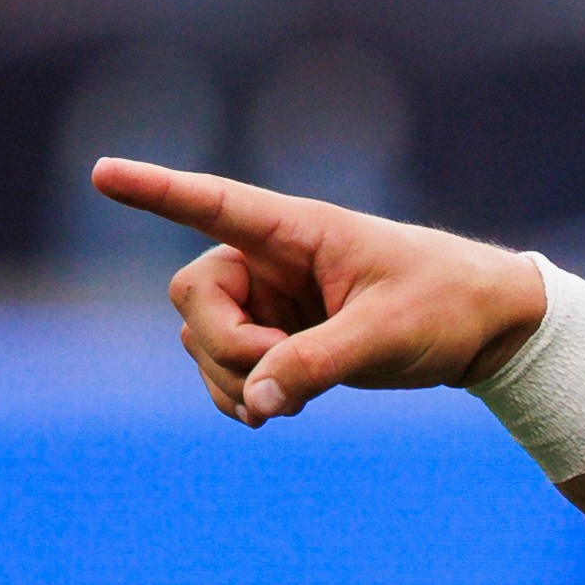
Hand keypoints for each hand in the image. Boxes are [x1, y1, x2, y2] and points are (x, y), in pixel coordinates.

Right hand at [91, 159, 548, 428]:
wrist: (484, 329)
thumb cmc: (447, 304)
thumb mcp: (388, 334)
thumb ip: (319, 364)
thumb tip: (257, 403)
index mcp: (296, 230)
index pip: (214, 203)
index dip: (156, 191)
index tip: (101, 174)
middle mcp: (268, 260)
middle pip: (192, 297)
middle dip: (225, 345)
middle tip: (282, 371)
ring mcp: (267, 301)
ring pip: (200, 341)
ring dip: (233, 379)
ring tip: (294, 401)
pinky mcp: (276, 339)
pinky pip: (223, 370)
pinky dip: (241, 397)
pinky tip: (278, 410)